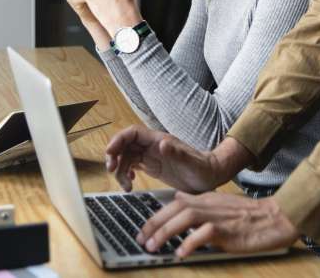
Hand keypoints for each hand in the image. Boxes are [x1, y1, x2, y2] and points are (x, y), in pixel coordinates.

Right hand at [105, 125, 220, 193]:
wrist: (210, 176)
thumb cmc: (202, 168)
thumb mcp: (191, 162)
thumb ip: (177, 153)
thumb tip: (163, 144)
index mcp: (160, 140)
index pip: (133, 133)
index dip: (119, 139)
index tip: (110, 153)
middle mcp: (154, 146)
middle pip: (126, 144)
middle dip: (115, 155)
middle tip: (112, 171)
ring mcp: (152, 155)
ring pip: (127, 156)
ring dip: (120, 169)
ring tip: (126, 185)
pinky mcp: (152, 166)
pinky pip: (132, 166)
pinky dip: (126, 174)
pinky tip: (130, 184)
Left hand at [136, 191, 299, 257]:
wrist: (274, 218)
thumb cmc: (248, 215)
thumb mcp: (221, 203)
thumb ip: (200, 203)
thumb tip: (178, 199)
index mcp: (207, 198)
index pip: (175, 202)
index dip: (157, 215)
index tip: (143, 228)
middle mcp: (209, 203)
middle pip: (176, 208)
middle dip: (155, 223)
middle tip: (141, 239)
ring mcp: (218, 215)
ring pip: (185, 218)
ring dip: (166, 232)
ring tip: (153, 247)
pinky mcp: (227, 229)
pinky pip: (204, 234)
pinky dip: (190, 242)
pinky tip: (180, 252)